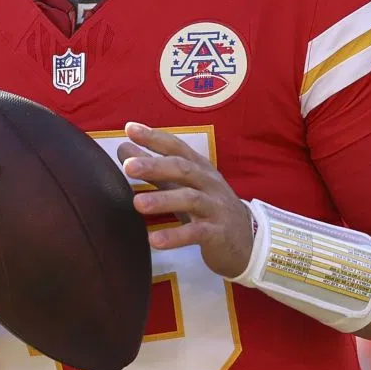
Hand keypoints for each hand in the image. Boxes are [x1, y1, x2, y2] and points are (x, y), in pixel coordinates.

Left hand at [116, 122, 254, 278]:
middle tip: (128, 166)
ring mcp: (216, 207)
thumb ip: (155, 170)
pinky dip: (175, 236)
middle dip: (156, 165)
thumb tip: (124, 149)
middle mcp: (209, 183)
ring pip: (191, 199)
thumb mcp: (183, 186)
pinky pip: (196, 232)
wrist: (247, 240)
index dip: (155, 137)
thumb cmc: (207, 208)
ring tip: (137, 203)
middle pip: (184, 169)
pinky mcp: (218, 233)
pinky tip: (154, 240)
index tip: (130, 129)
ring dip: (163, 200)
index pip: (177, 147)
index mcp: (199, 168)